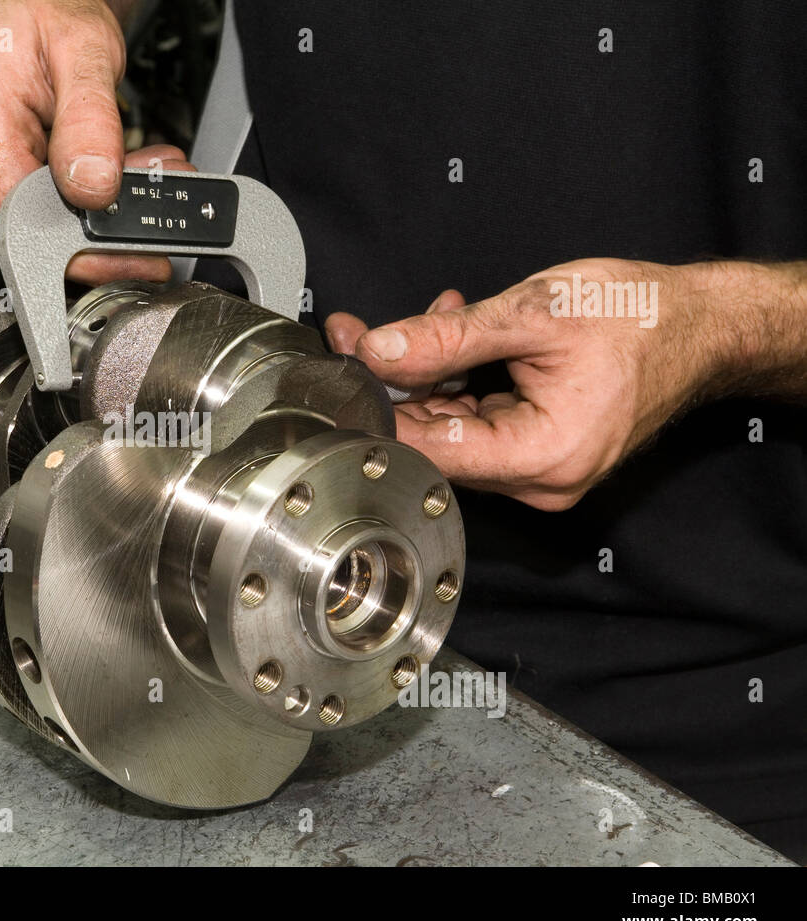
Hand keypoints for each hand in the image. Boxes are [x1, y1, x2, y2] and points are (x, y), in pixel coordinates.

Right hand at [0, 0, 190, 282]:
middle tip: (138, 179)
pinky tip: (61, 160)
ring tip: (100, 157)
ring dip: (67, 202)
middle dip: (92, 216)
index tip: (134, 252)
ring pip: (15, 216)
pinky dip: (39, 189)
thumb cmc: (22, 4)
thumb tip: (94, 188)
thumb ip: (92, 122)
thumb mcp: (82, 46)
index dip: (87, 246)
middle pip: (26, 224)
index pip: (29, 226)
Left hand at [325, 259, 750, 509]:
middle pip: (437, 441)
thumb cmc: (641, 319)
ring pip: (454, 429)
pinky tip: (458, 339)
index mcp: (543, 456)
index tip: (344, 368)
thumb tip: (379, 350)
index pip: (430, 448)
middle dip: (397, 383)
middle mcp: (541, 479)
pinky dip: (461, 382)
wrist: (702, 324)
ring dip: (431, 375)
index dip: (378, 406)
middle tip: (362, 333)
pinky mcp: (539, 452)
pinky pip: (480, 423)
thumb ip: (449, 339)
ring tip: (434, 318)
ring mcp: (541, 470)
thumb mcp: (534, 314)